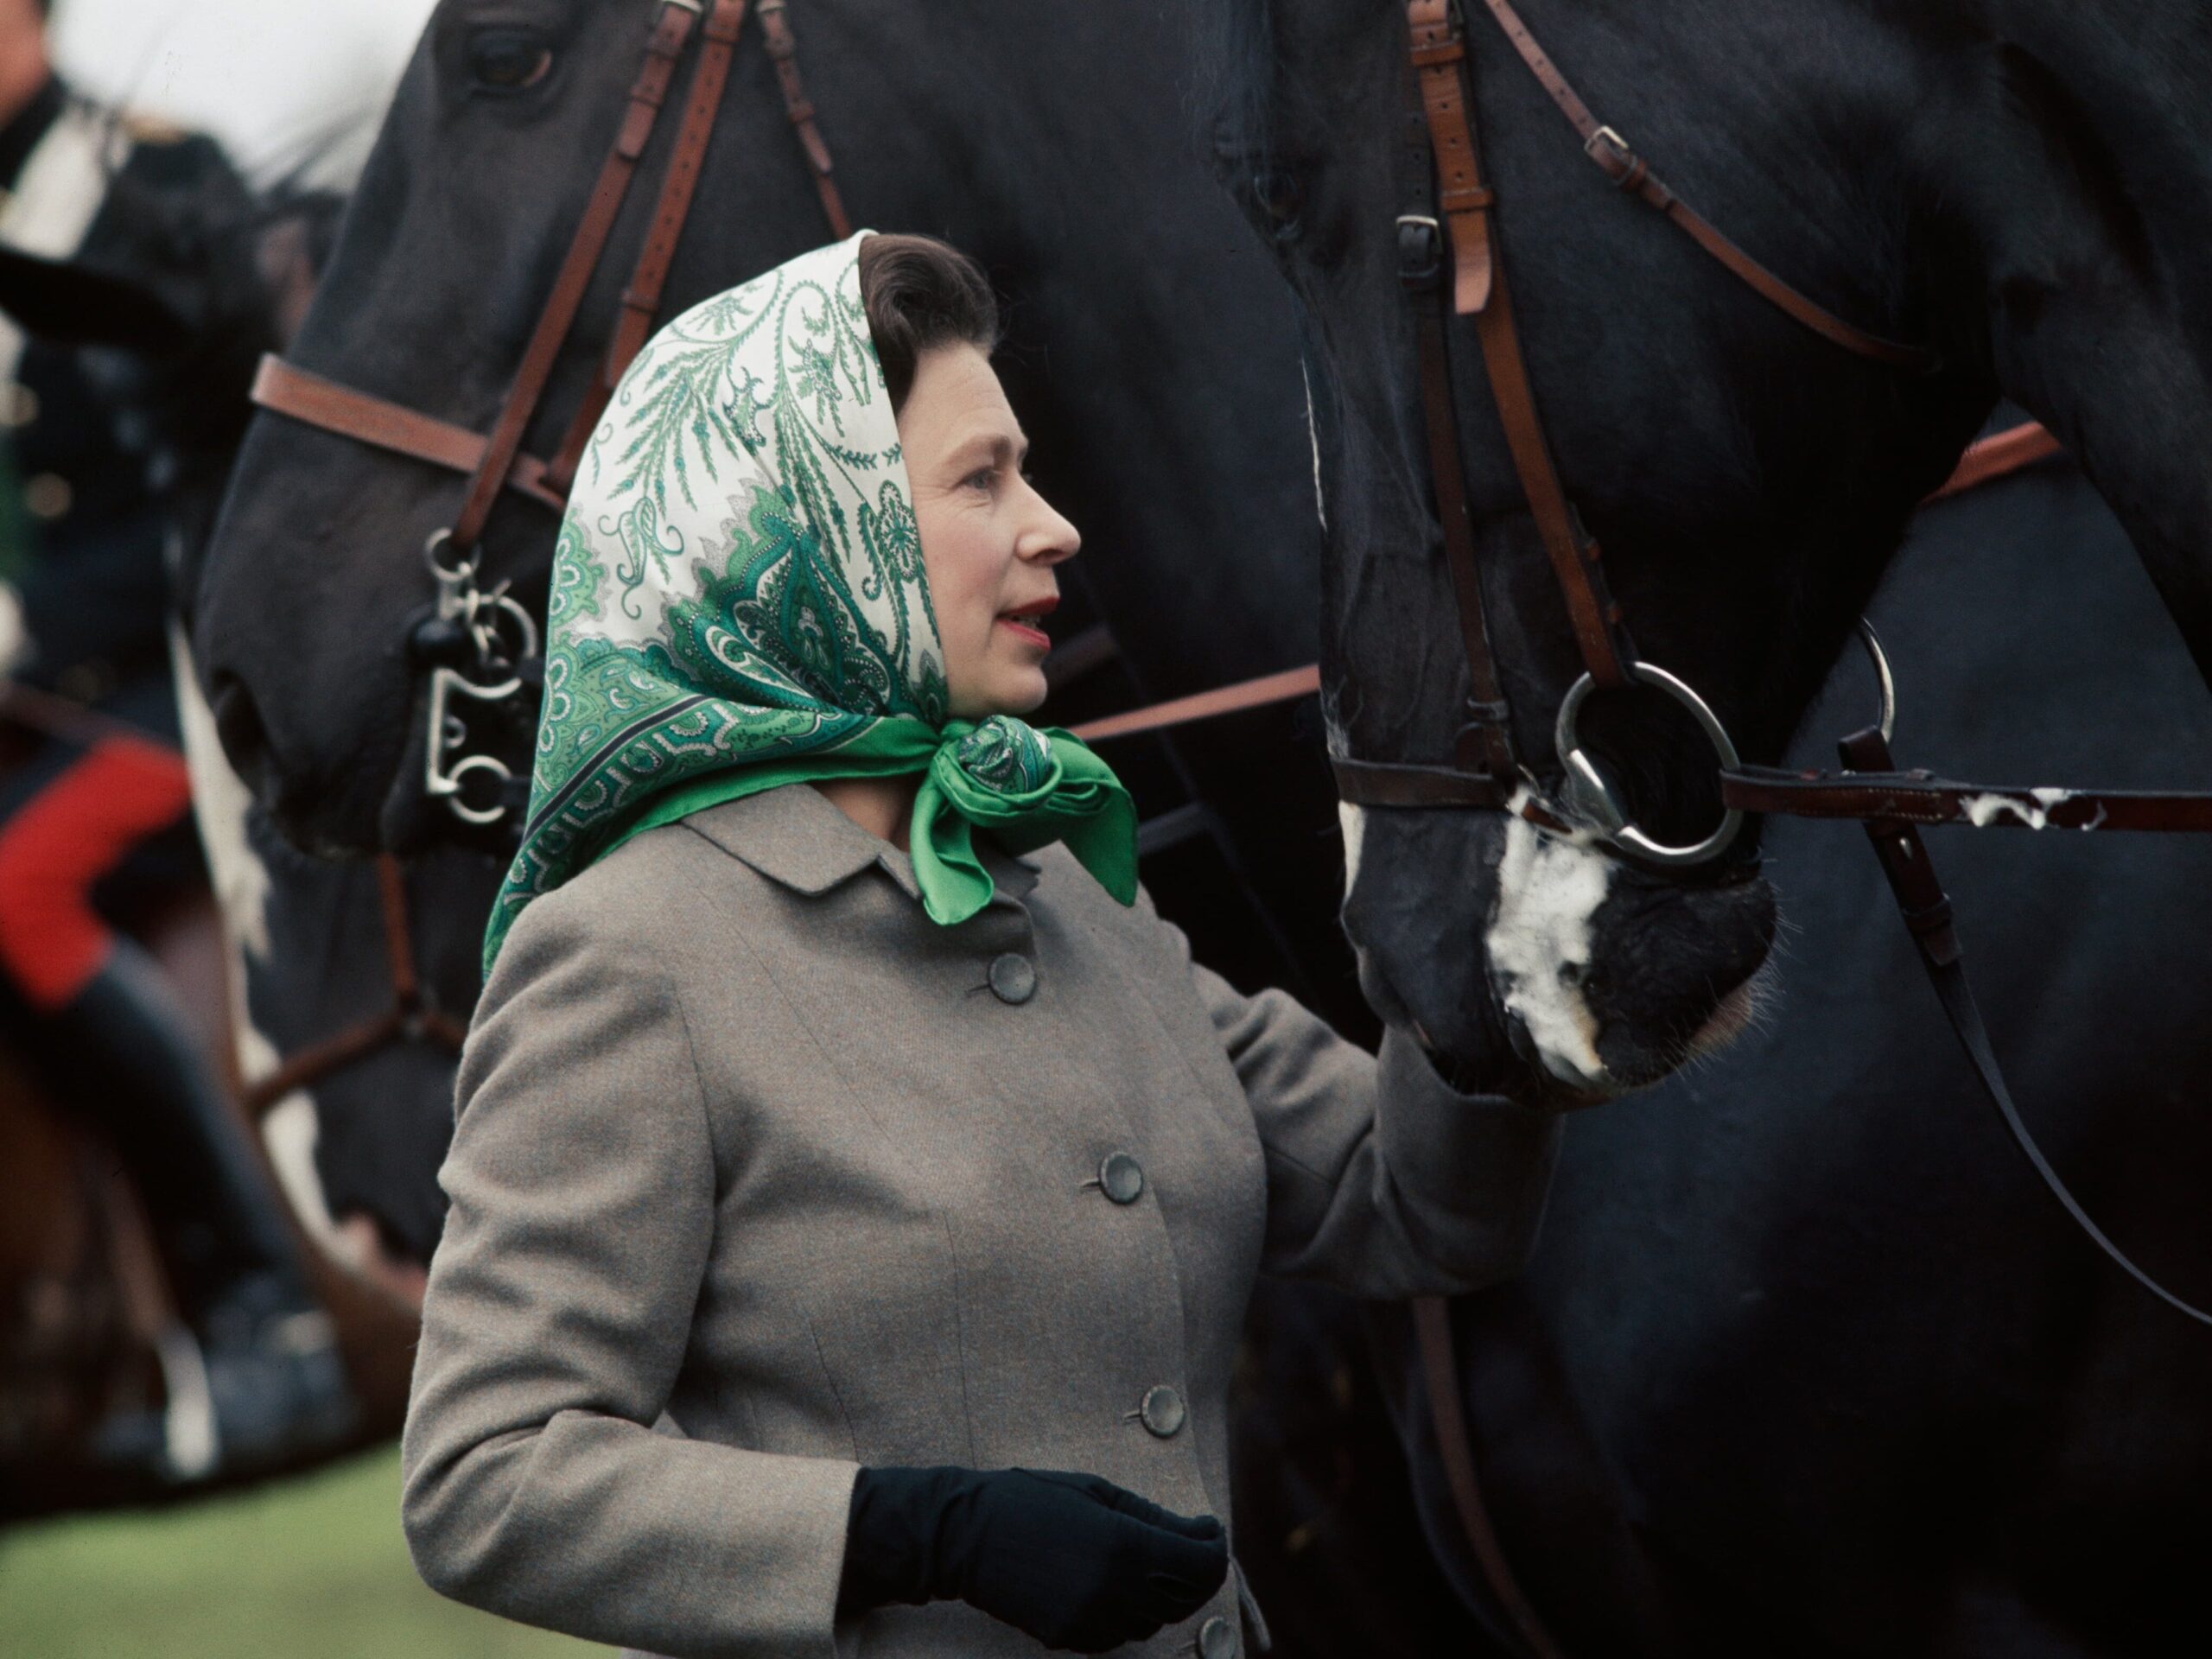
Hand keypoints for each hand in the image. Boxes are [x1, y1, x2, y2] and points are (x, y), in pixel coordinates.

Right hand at [839, 1464, 1228, 1651]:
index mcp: (1123, 1546)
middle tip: (1194, 1544)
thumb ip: (1153, 1518)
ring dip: (1166, 1593)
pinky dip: (1132, 1610)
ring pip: (1155, 1621)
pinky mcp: (1070, 1639)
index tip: (1211, 1530)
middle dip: (1199, 1571)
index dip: (1216, 1548)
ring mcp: (1090, 1621)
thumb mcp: (1097, 1493)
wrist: (965, 1537)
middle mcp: (1112, 1591)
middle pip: (1186, 1598)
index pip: (1200, 1565)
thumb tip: (1199, 1533)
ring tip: (1153, 1560)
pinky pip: (1120, 1633)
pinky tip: (1118, 1582)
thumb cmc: (1030, 1499)